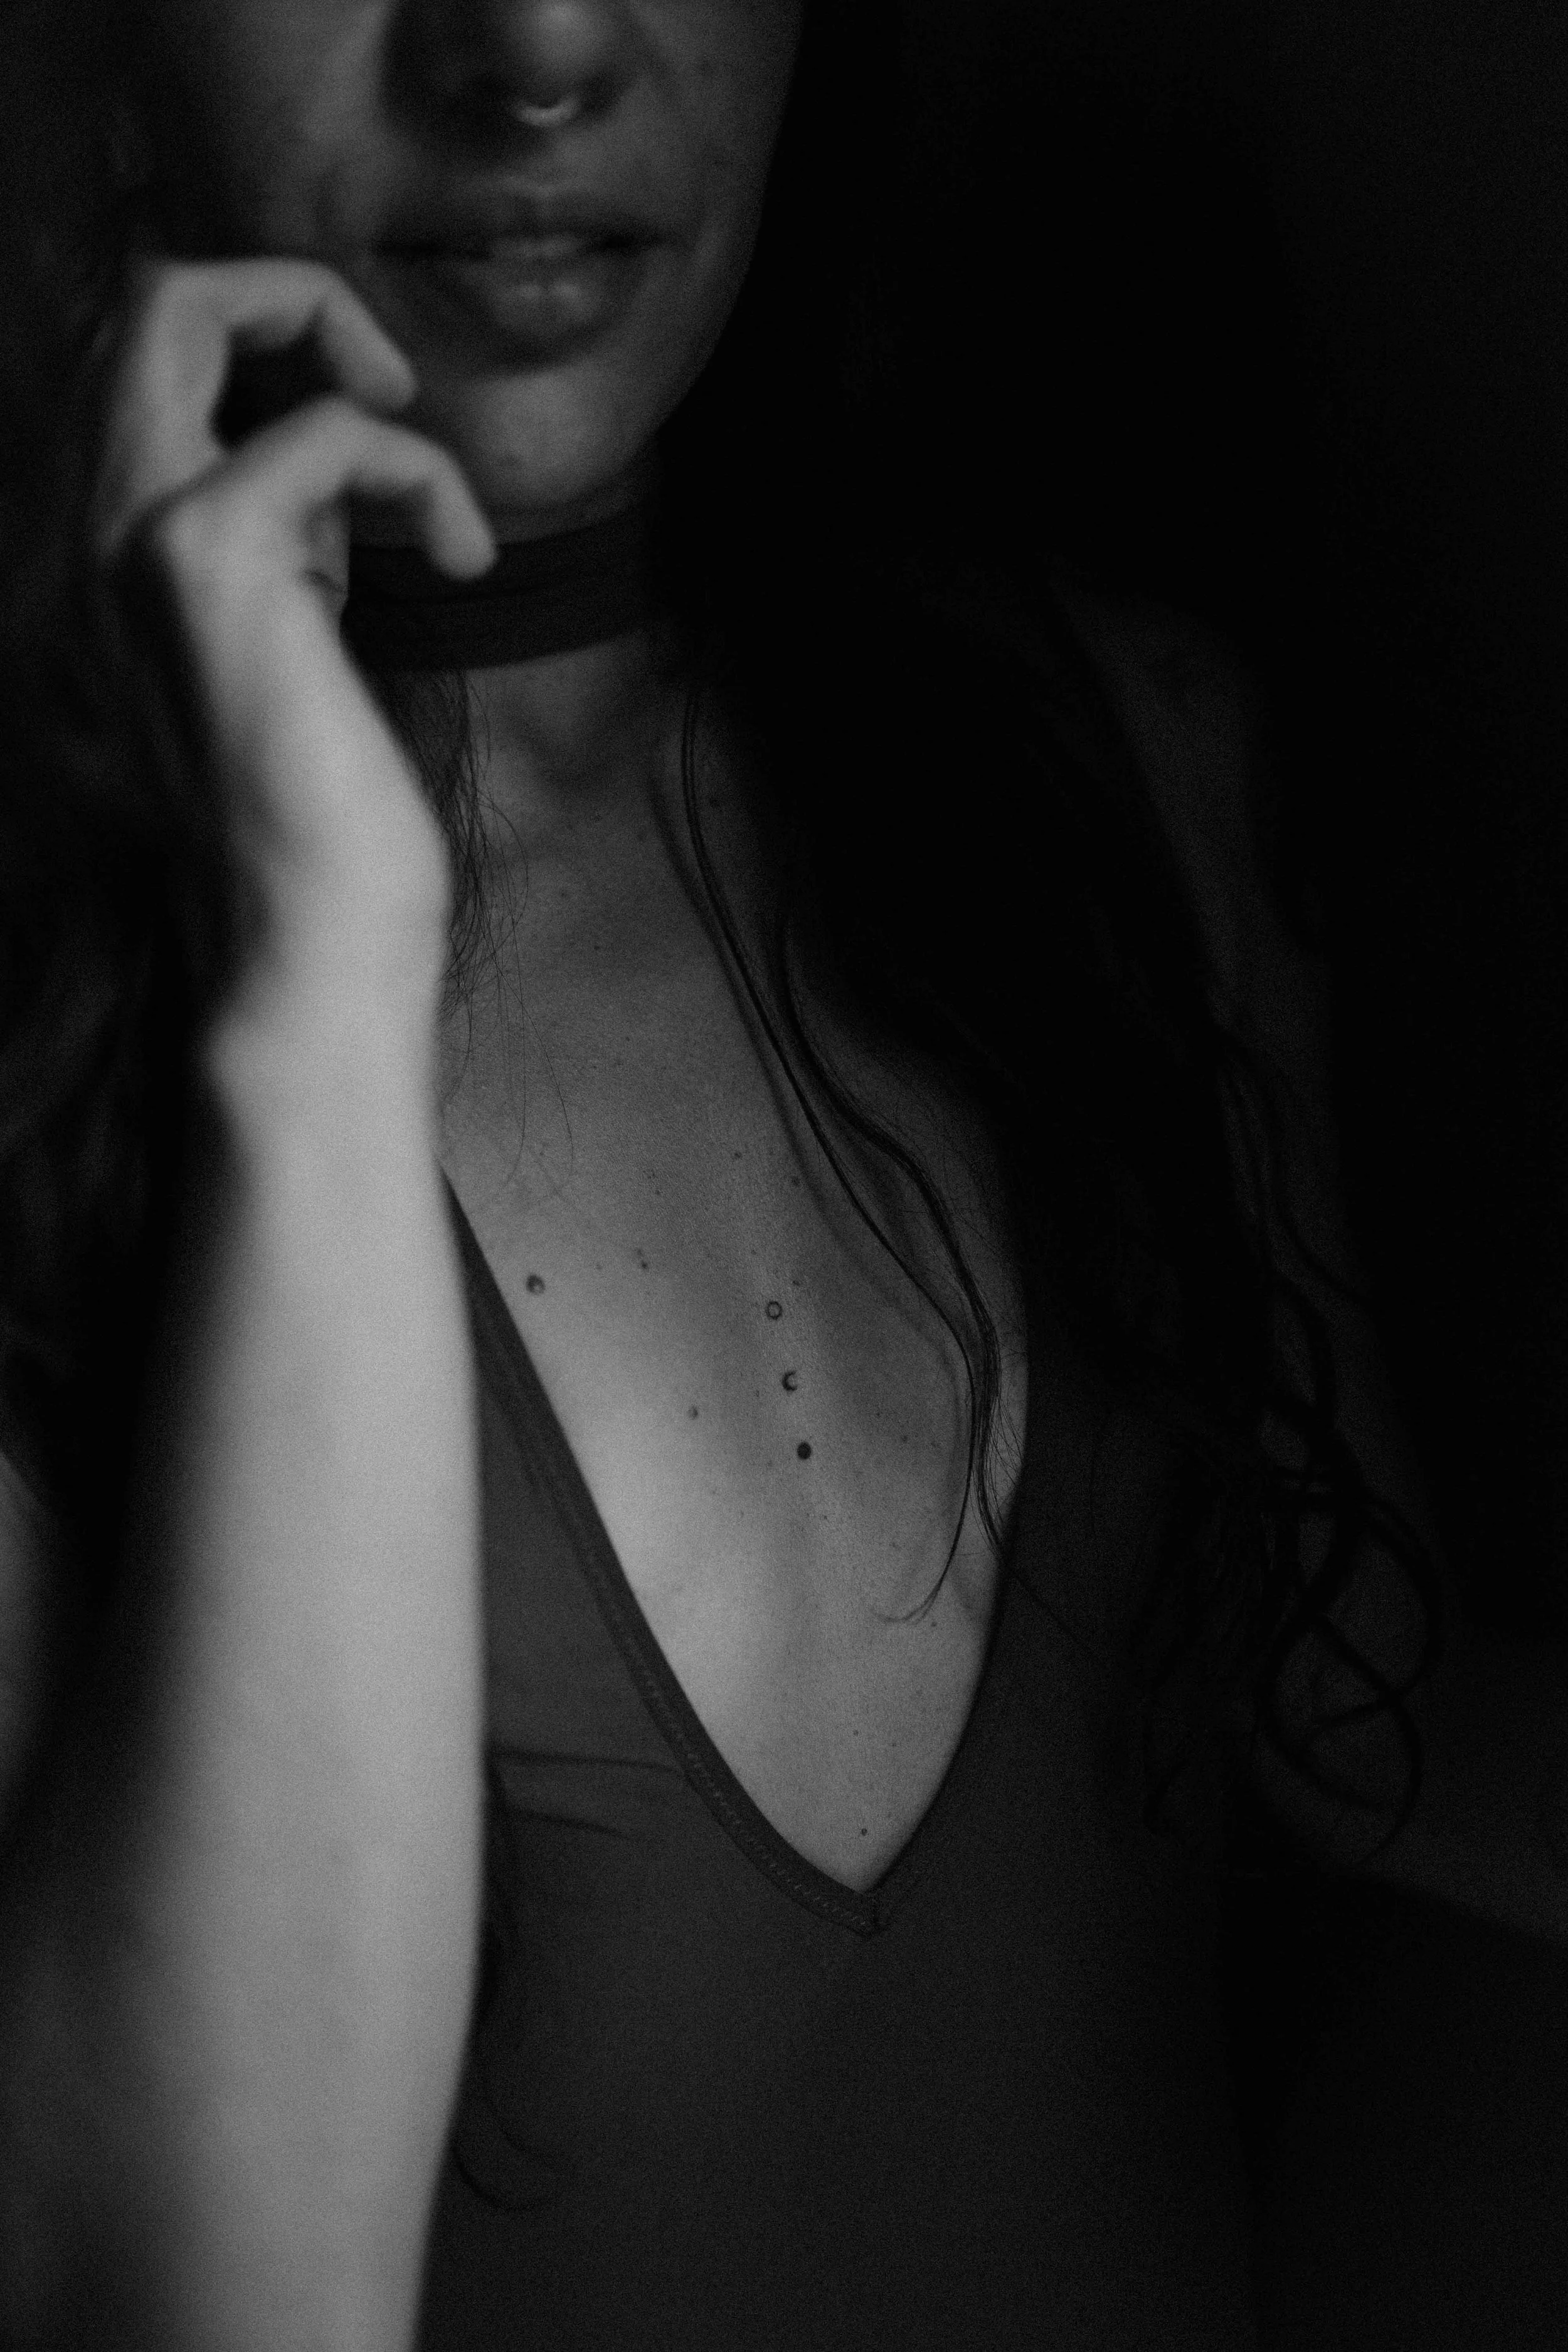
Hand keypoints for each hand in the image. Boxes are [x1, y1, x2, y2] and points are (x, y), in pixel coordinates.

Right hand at [90, 255, 495, 1000]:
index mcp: (111, 560)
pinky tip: (460, 559)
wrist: (300, 951)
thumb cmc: (313, 834)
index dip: (259, 354)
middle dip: (283, 299)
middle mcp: (89, 534)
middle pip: (140, 297)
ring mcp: (131, 538)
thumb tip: (322, 485)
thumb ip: (276, 560)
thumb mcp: (284, 658)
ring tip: (422, 479)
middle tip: (388, 395)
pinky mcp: (208, 561)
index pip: (138, 365)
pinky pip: (324, 428)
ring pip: (181, 302)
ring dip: (334, 342)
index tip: (362, 441)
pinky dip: (419, 471)